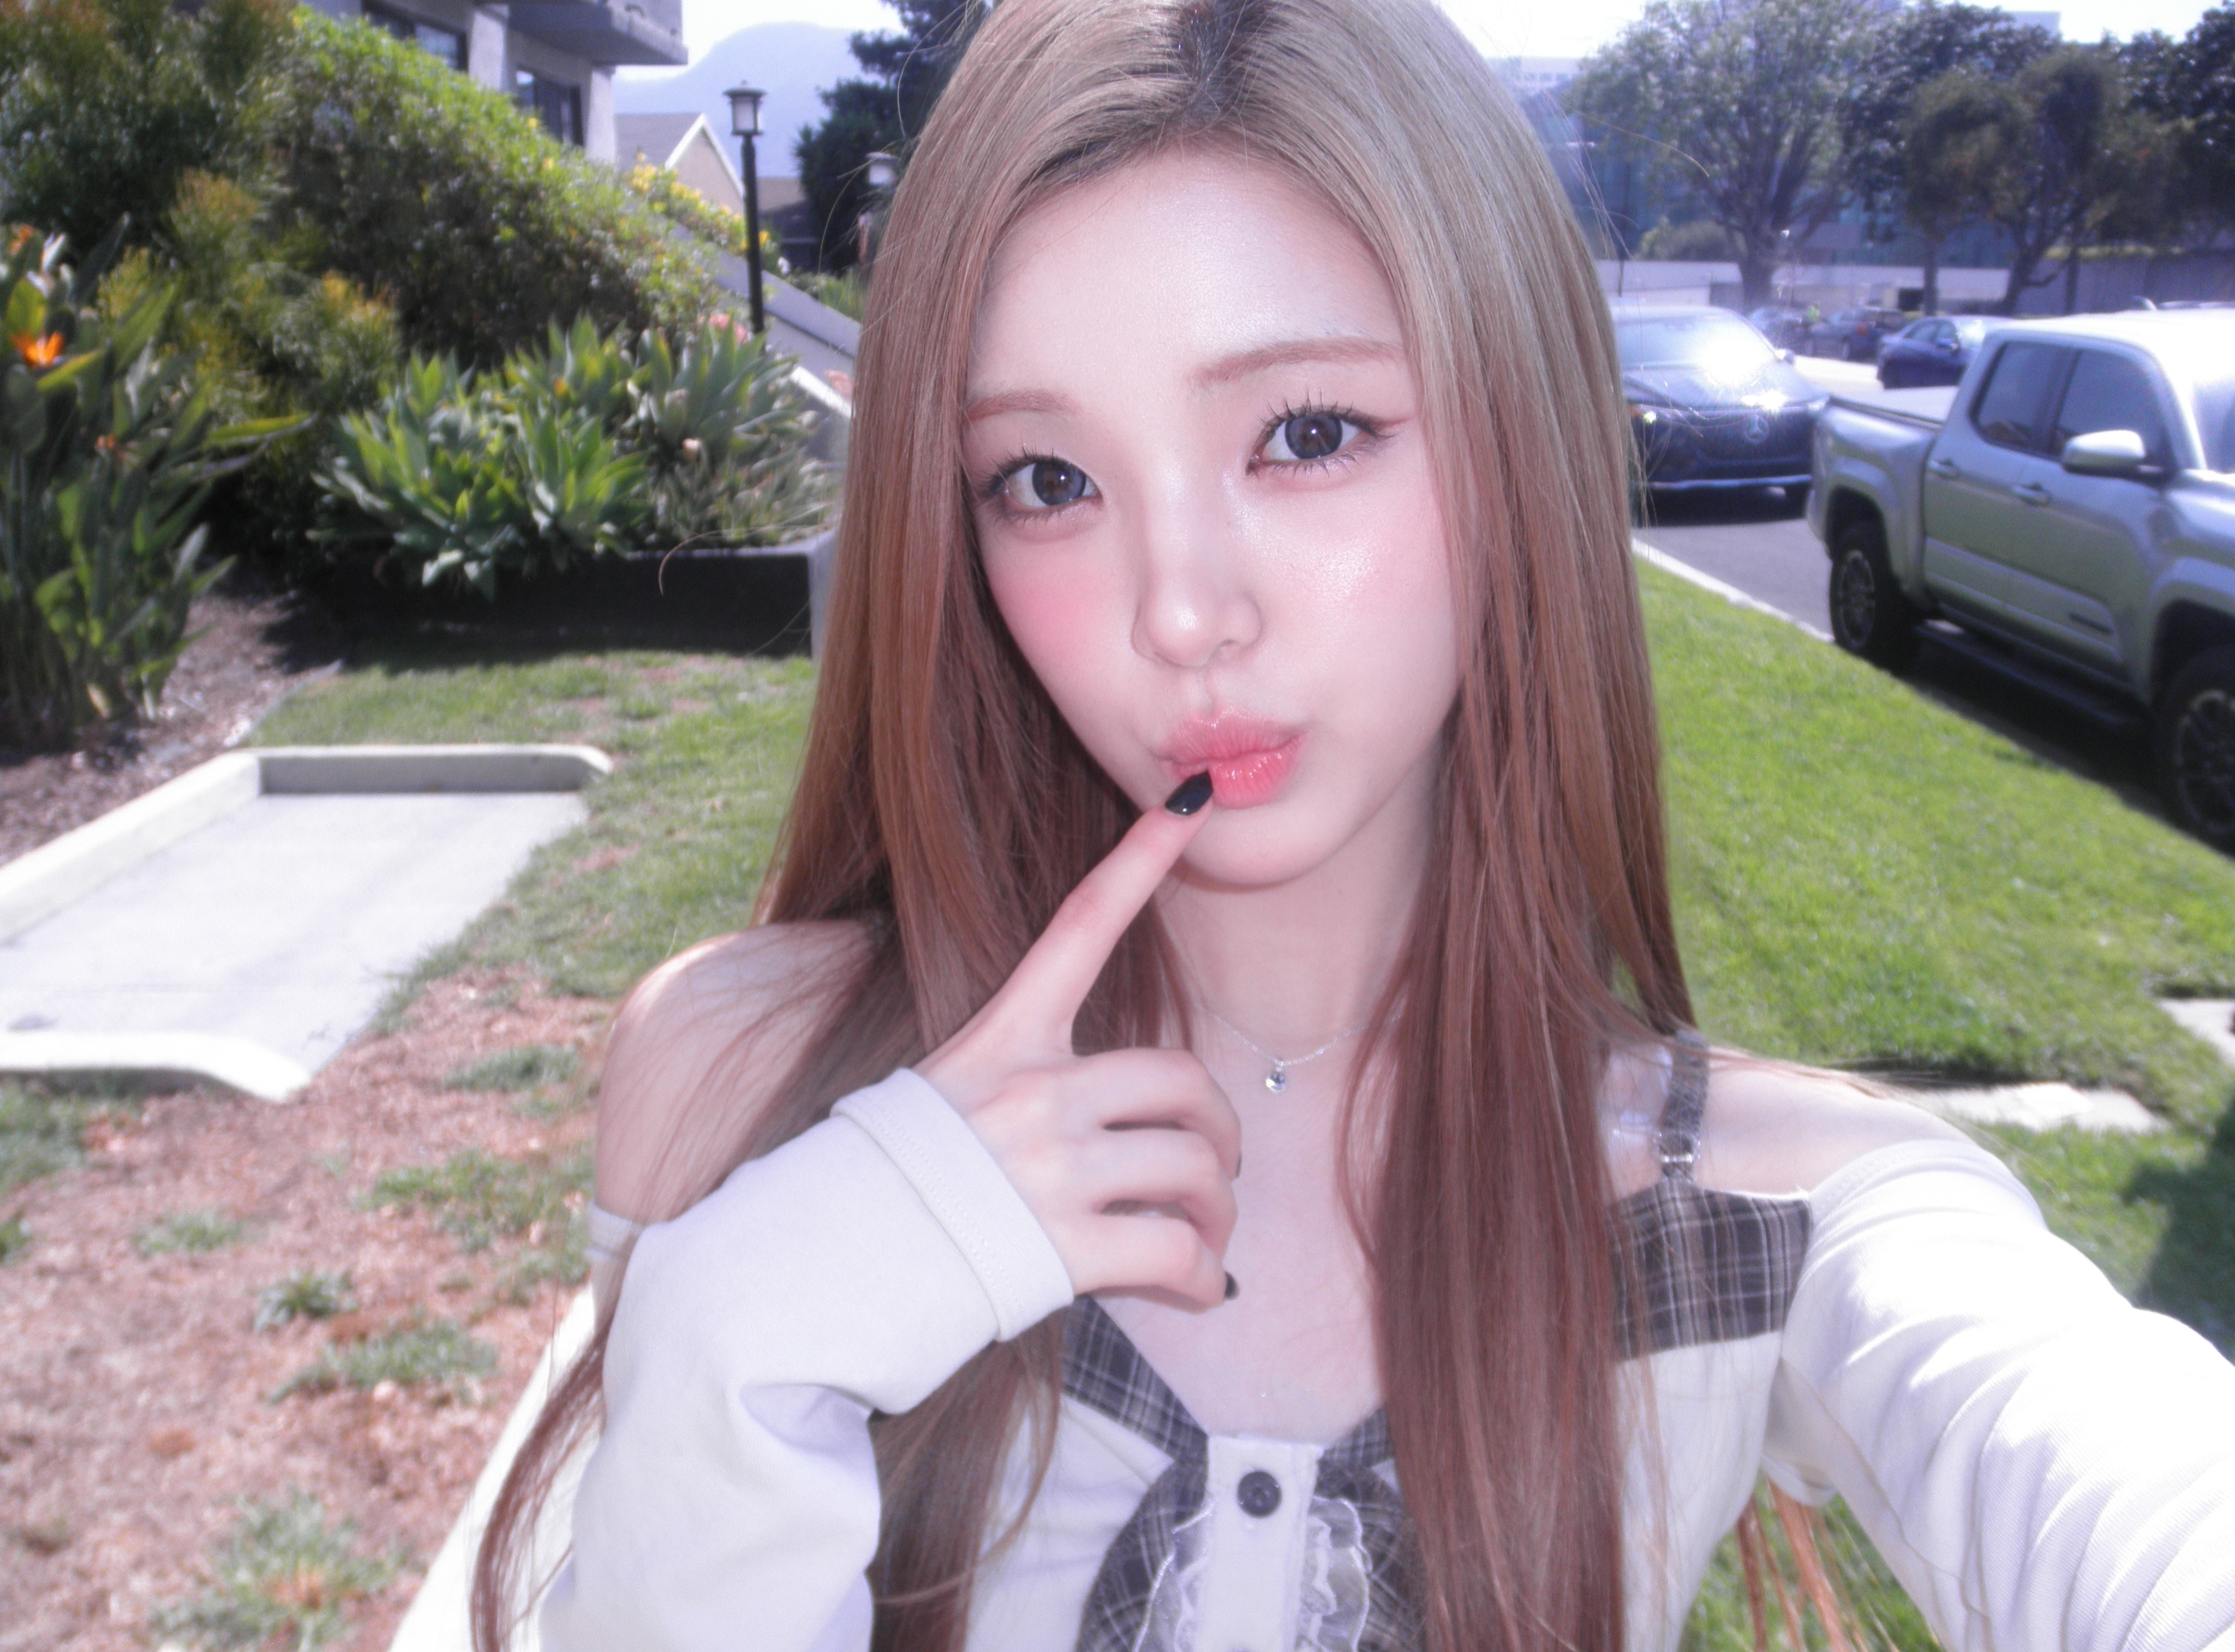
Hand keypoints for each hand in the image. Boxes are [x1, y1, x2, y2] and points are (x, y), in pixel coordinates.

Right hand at [916, 789, 1239, 1309]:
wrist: (808, 1272)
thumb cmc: (874, 1189)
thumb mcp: (935, 1101)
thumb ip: (1010, 1091)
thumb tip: (1081, 1120)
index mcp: (999, 1040)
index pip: (1080, 927)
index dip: (1141, 859)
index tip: (1191, 802)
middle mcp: (1032, 1092)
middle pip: (1179, 1079)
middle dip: (1217, 1127)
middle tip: (1216, 1163)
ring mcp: (1049, 1168)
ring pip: (1191, 1168)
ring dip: (1217, 1207)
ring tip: (1208, 1234)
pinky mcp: (1062, 1247)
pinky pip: (1176, 1250)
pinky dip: (1202, 1275)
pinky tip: (1195, 1290)